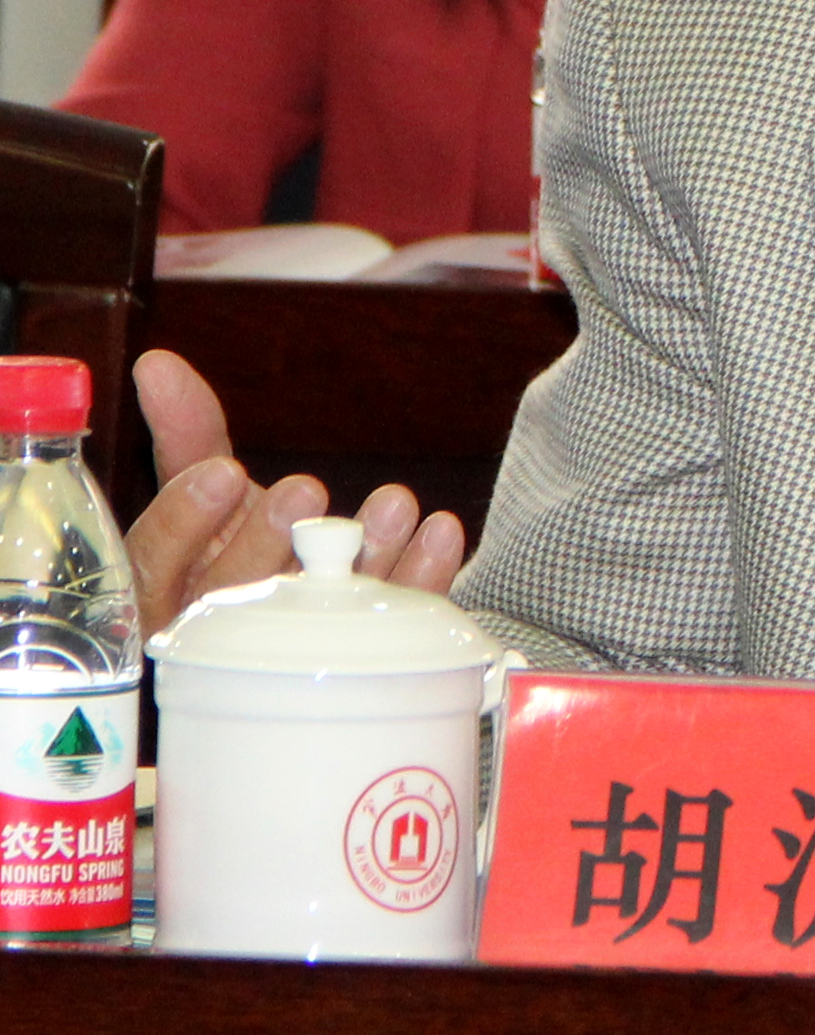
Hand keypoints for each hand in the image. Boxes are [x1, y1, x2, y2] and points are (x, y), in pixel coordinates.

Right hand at [125, 348, 465, 645]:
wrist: (302, 621)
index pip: (155, 564)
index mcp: (165, 591)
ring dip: (359, 558)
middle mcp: (215, 633)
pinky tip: (440, 532)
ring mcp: (285, 663)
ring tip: (394, 504)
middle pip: (229, 598)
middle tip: (306, 489)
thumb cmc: (239, 552)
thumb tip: (157, 363)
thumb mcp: (210, 495)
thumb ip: (188, 437)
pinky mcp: (355, 671)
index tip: (224, 472)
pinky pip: (384, 632)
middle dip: (267, 542)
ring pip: (313, 623)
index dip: (183, 521)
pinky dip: (418, 581)